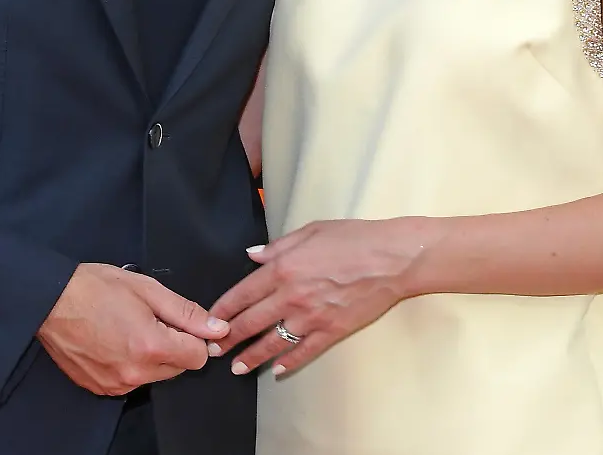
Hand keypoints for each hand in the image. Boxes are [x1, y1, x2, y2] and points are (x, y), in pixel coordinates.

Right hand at [38, 263, 230, 395]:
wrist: (48, 301)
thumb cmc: (94, 288)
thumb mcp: (147, 289)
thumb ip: (186, 312)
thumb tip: (217, 329)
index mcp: (151, 346)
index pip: (198, 357)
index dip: (193, 336)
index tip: (177, 322)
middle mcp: (135, 373)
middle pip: (178, 368)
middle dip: (172, 345)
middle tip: (147, 320)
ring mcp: (116, 384)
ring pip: (155, 375)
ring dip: (151, 356)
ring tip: (126, 328)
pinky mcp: (101, 387)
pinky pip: (131, 381)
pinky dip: (130, 364)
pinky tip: (113, 341)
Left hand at [208, 219, 421, 376]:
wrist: (392, 259)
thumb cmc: (354, 239)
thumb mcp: (311, 231)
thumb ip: (277, 246)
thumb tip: (252, 255)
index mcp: (283, 268)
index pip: (242, 294)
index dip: (222, 310)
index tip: (209, 321)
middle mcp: (291, 296)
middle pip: (251, 322)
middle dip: (228, 338)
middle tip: (213, 351)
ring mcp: (311, 317)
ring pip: (273, 342)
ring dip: (252, 357)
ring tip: (237, 367)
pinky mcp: (332, 331)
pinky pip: (305, 352)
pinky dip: (289, 363)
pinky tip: (276, 371)